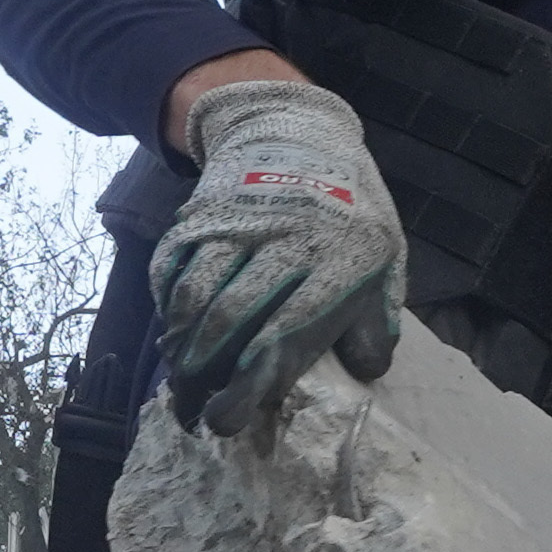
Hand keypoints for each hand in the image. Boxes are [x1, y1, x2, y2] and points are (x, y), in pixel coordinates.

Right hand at [149, 77, 404, 434]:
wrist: (299, 130)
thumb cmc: (349, 212)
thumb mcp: (385, 257)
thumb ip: (375, 318)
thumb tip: (363, 371)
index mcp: (338, 260)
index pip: (286, 334)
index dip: (251, 385)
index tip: (229, 420)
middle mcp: (284, 241)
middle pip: (231, 318)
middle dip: (205, 375)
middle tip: (194, 413)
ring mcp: (238, 223)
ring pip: (195, 293)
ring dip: (180, 345)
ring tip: (179, 379)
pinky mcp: (203, 212)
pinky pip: (173, 264)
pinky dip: (166, 304)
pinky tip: (171, 331)